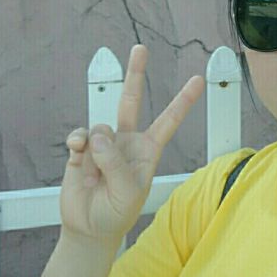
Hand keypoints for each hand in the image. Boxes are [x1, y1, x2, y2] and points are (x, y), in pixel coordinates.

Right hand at [60, 44, 204, 244]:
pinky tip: (78, 156)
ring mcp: (104, 143)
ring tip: (96, 176)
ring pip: (100, 127)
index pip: (169, 120)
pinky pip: (80, 135)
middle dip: (136, 74)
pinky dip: (78, 145)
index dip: (183, 100)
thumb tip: (97, 135)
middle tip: (140, 48)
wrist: (89, 228)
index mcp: (148, 150)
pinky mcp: (82, 149)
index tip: (198, 80)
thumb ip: (115, 163)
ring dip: (96, 151)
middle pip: (130, 100)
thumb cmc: (117, 213)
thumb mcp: (127, 192)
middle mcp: (128, 141)